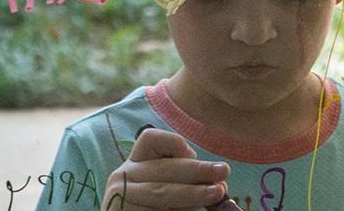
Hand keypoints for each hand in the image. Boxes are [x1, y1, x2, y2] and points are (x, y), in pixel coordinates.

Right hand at [112, 127, 230, 210]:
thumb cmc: (152, 206)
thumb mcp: (165, 189)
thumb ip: (186, 182)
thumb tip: (219, 183)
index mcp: (134, 163)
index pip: (150, 140)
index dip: (174, 143)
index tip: (194, 154)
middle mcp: (122, 176)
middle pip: (162, 168)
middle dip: (196, 169)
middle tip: (223, 171)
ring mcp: (120, 197)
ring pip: (160, 192)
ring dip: (192, 192)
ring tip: (216, 193)